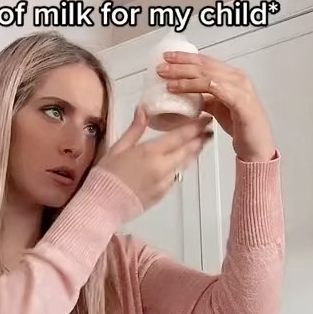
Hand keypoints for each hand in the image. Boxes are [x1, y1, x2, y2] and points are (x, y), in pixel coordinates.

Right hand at [96, 105, 211, 211]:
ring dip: (193, 153)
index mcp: (150, 152)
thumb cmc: (106, 174)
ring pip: (184, 164)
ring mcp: (165, 182)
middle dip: (200, 139)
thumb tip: (143, 109)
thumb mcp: (118, 147)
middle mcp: (162, 167)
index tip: (206, 119)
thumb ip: (134, 129)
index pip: (180, 136)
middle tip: (209, 131)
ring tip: (200, 143)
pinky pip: (176, 177)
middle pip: (187, 150)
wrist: (103, 204)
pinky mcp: (163, 194)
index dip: (195, 127)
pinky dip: (180, 167)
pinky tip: (181, 162)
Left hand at [157, 51, 275, 162]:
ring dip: (185, 76)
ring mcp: (240, 88)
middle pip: (205, 65)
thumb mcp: (219, 109)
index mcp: (233, 78)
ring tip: (167, 78)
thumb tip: (186, 94)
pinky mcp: (240, 101)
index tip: (168, 57)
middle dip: (181, 64)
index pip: (207, 62)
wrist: (257, 147)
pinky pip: (215, 89)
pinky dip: (196, 87)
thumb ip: (206, 98)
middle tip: (162, 65)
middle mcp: (238, 79)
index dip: (186, 58)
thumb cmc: (242, 128)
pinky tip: (182, 88)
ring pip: (208, 75)